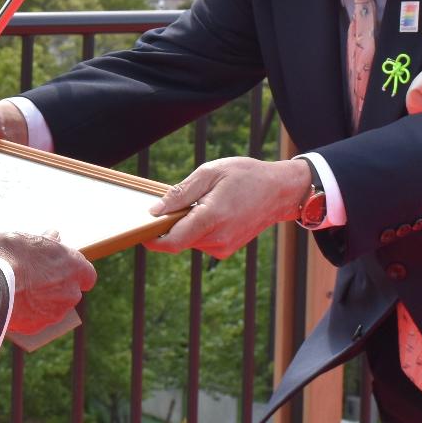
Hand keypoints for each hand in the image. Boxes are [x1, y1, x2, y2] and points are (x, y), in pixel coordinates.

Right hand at [0, 230, 96, 333]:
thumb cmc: (9, 256)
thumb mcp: (25, 238)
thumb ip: (43, 240)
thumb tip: (53, 235)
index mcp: (74, 267)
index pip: (87, 274)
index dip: (74, 272)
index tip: (61, 268)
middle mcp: (71, 293)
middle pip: (70, 292)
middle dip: (57, 287)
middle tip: (34, 278)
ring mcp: (55, 313)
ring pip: (53, 308)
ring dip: (42, 302)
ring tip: (19, 292)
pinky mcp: (38, 327)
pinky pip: (35, 320)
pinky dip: (27, 315)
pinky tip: (11, 305)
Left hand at [149, 157, 309, 259]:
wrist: (280, 192)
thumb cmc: (246, 176)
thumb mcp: (211, 172)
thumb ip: (181, 193)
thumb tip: (155, 211)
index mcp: (211, 217)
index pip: (172, 241)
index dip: (152, 239)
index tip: (141, 229)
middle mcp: (217, 238)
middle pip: (178, 239)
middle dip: (171, 223)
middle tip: (182, 200)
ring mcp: (223, 247)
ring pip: (189, 240)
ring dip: (187, 224)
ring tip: (206, 202)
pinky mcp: (226, 250)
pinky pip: (201, 241)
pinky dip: (198, 229)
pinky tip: (214, 212)